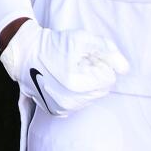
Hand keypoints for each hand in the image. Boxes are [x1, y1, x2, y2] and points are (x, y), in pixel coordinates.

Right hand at [0, 20, 129, 116]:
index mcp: (76, 85)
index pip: (109, 78)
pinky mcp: (56, 112)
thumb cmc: (53, 44)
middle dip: (95, 74)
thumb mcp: (82, 39)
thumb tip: (125, 69)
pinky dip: (76, 93)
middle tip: (78, 62)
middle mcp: (69, 102)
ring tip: (69, 70)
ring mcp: (62, 109)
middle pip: (102, 90)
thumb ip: (107, 51)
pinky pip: (79, 103)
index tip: (84, 56)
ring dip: (86, 83)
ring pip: (91, 97)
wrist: (25, 53)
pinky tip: (63, 80)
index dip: (100, 63)